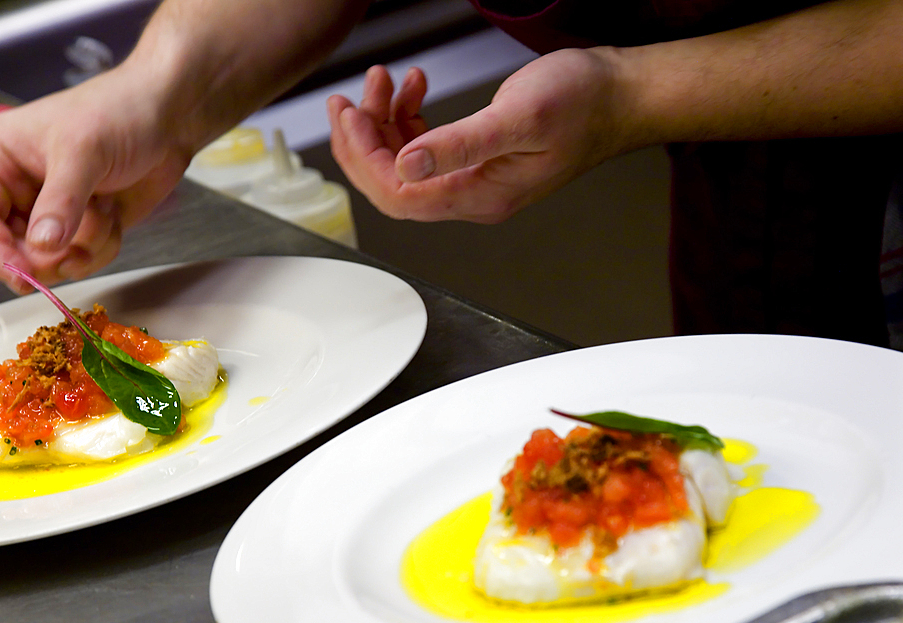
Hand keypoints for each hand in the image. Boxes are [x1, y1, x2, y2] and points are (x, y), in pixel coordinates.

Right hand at [0, 69, 191, 292]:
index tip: (18, 276)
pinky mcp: (85, 225)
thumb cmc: (119, 112)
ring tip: (104, 212)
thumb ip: (61, 202)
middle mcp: (20, 186)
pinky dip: (103, 247)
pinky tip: (115, 216)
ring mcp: (54, 209)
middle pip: (11, 247)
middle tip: (73, 252)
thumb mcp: (83, 152)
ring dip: (83, 247)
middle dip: (46, 256)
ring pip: (50, 259)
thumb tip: (41, 245)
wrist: (169, 116)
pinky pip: (83, 258)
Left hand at [327, 50, 621, 222]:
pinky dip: (409, 116)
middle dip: (363, 142)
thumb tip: (405, 167)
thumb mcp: (516, 120)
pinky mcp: (478, 155)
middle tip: (347, 103)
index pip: (399, 196)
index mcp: (479, 196)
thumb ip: (458, 146)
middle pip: (394, 183)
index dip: (364, 161)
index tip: (352, 119)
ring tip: (382, 81)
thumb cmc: (583, 105)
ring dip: (384, 122)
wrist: (620, 95)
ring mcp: (474, 176)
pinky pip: (427, 144)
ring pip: (406, 161)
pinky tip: (413, 87)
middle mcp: (472, 194)